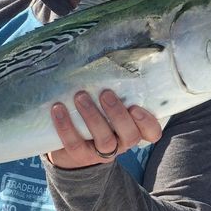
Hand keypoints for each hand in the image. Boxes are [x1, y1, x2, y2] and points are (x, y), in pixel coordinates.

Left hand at [46, 89, 162, 168]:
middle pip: (129, 135)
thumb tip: (109, 54)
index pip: (152, 132)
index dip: (148, 122)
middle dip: (118, 114)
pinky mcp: (81, 156)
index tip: (136, 107)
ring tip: (80, 96)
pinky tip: (58, 108)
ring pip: (105, 140)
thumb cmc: (97, 116)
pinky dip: (66, 126)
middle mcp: (122, 143)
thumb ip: (115, 90)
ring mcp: (102, 153)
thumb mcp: (108, 105)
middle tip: (105, 93)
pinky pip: (74, 144)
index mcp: (134, 129)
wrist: (72, 146)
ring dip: (92, 117)